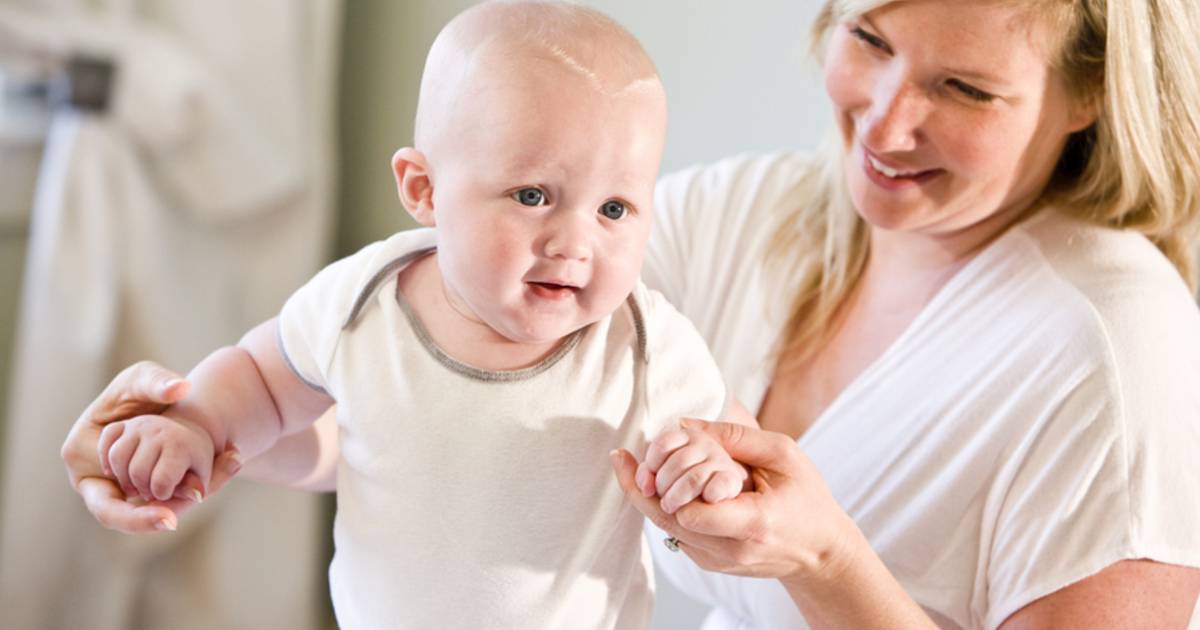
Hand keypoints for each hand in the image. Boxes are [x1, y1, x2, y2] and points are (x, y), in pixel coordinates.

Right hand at [61, 361, 241, 532]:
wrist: (151, 404)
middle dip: (136, 519)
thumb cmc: (141, 388)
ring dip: (146, 519)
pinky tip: (174, 515)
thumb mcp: (146, 379)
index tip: (169, 490)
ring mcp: (97, 487)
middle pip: (105, 508)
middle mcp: (83, 473)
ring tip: (174, 519)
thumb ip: (159, 383)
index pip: (107, 475)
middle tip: (172, 520)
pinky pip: (130, 512)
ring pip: (120, 515)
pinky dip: (150, 514)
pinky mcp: (114, 494)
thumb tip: (179, 388)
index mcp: (79, 448)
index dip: (139, 483)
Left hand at [612, 418, 858, 582]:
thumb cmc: (807, 498)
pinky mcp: (712, 565)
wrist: (820, 552)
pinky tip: (665, 486)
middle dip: (642, 489)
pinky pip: (677, 535)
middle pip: (668, 521)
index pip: (690, 513)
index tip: (648, 458)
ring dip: (651, 497)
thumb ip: (735, 437)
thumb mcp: (783, 455)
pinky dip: (668, 510)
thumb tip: (684, 424)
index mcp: (754, 523)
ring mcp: (720, 562)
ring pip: (667, 529)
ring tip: (638, 466)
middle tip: (623, 458)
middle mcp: (733, 550)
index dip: (666, 486)